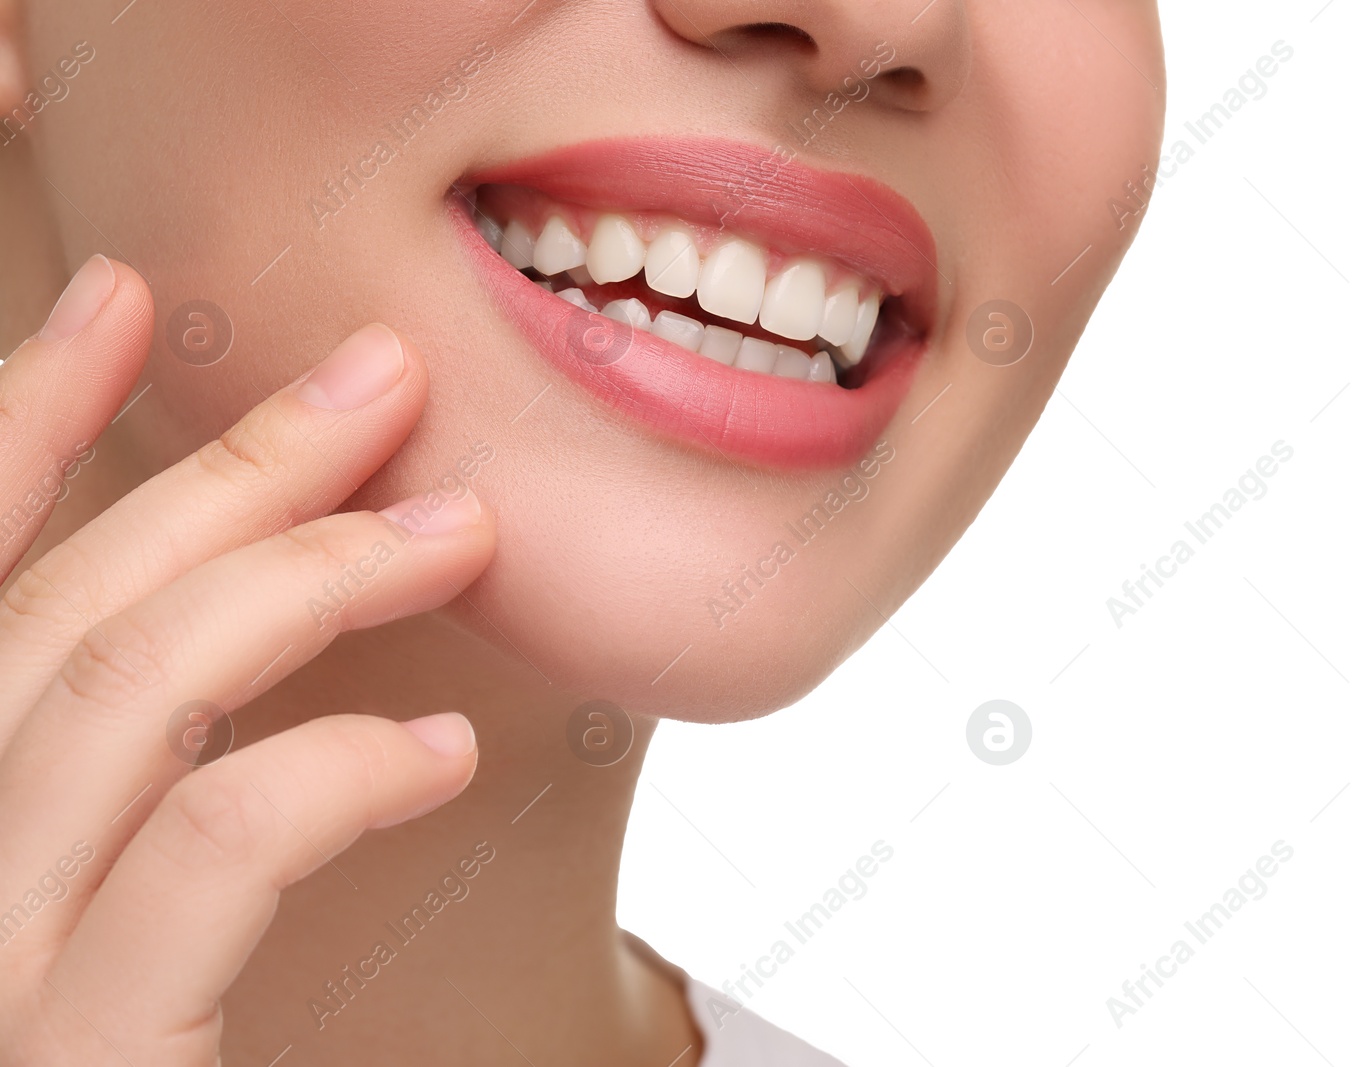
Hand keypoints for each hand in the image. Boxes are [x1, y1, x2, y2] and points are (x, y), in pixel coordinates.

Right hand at [0, 256, 493, 1064]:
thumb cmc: (95, 1060)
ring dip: (298, 579)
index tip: (114, 301)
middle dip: (216, 474)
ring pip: (115, 696)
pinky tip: (439, 747)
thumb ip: (134, 814)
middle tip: (373, 385)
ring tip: (454, 529)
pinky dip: (327, 766)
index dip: (10, 429)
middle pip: (51, 617)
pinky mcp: (58, 1060)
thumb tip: (272, 697)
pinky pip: (204, 851)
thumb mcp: (86, 930)